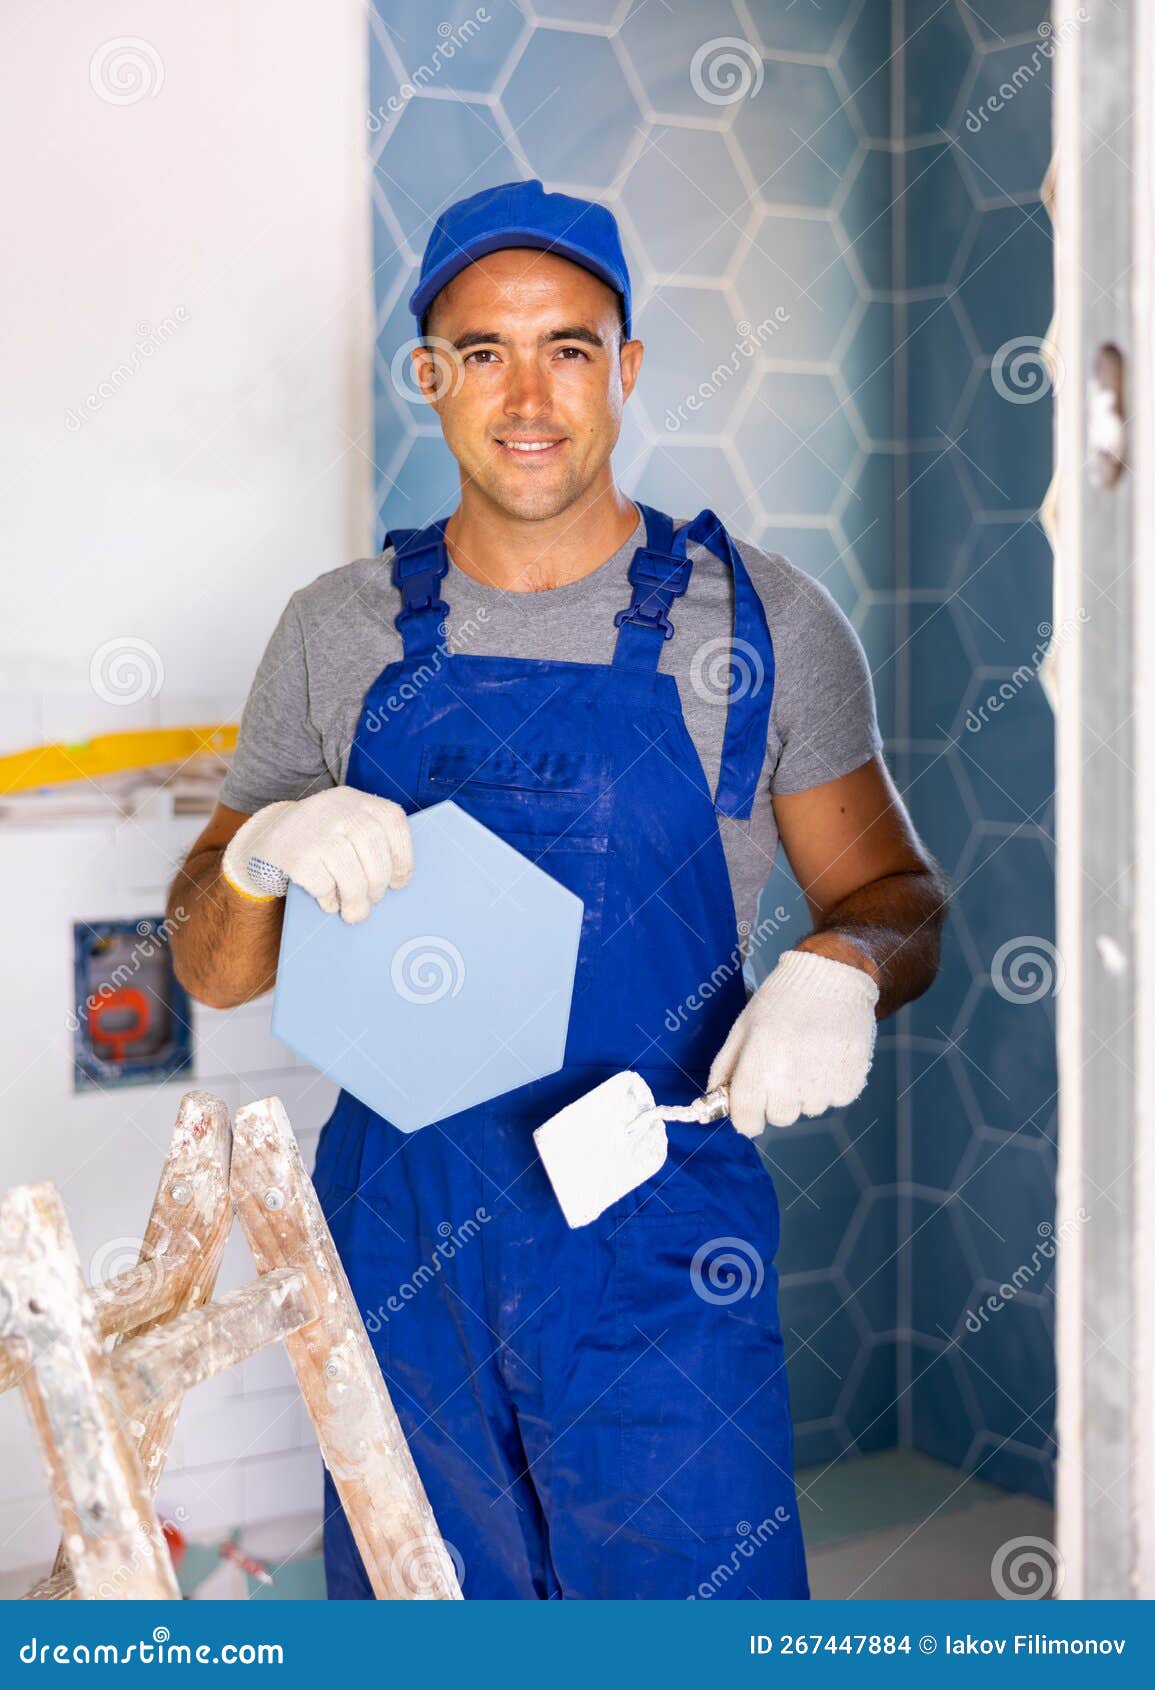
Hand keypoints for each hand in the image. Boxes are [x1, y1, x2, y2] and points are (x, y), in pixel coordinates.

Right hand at [221, 788, 412, 923]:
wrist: (264, 842)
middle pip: (372, 845)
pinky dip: (330, 897)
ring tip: (356, 911)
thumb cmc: (317, 841)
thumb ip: (370, 844)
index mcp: (354, 799)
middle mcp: (335, 807)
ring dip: (357, 897)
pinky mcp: (295, 854)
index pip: (392, 820)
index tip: (399, 881)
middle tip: (375, 899)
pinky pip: (323, 883)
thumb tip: (396, 883)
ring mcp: (313, 829)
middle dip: (378, 880)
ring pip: (350, 869)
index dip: (403, 855)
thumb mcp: (344, 827)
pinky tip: (328, 901)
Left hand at [707, 949, 878, 1135]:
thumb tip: (713, 1099)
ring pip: (808, 1110)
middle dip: (776, 1100)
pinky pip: (834, 1100)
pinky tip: (827, 1055)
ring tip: (808, 1054)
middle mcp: (792, 1079)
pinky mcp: (851, 1083)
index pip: (747, 1119)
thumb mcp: (743, 1026)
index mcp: (759, 1063)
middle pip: (779, 1118)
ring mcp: (824, 1084)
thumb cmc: (783, 999)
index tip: (748, 1111)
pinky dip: (830, 1084)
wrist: (833, 976)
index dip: (745, 1119)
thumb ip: (724, 1067)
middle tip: (783, 1067)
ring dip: (805, 1091)